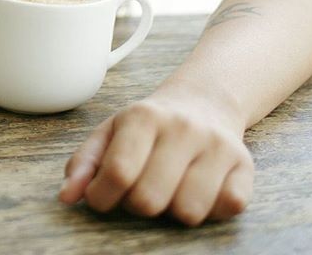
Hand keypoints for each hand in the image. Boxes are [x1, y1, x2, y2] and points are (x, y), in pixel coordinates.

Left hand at [58, 83, 253, 225]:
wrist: (204, 100)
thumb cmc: (150, 125)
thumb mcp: (111, 131)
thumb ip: (84, 163)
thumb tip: (66, 196)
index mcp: (144, 117)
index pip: (118, 172)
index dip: (102, 196)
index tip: (102, 197)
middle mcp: (183, 127)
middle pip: (150, 199)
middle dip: (137, 205)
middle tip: (140, 188)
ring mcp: (217, 145)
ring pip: (188, 212)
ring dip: (173, 210)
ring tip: (170, 187)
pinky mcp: (245, 165)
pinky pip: (228, 208)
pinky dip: (211, 209)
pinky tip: (200, 187)